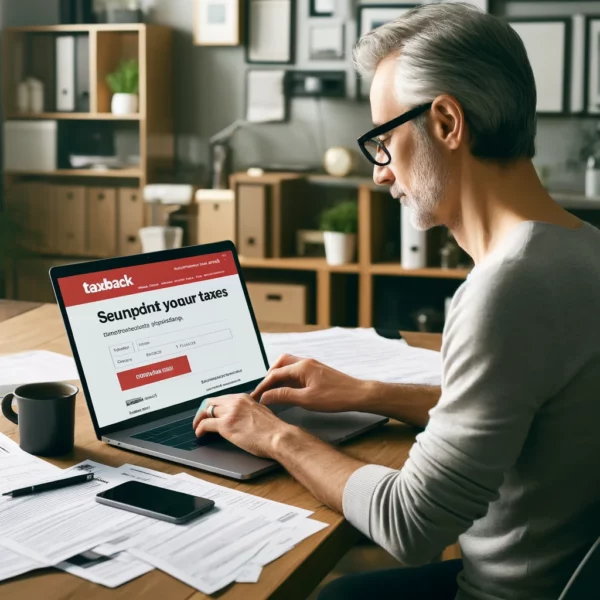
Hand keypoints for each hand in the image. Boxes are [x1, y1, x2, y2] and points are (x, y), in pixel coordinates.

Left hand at [192, 394, 290, 457]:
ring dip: (199, 419)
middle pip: (211, 402)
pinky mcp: (226, 425)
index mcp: (244, 398)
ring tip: (197, 427)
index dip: (214, 406)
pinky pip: (206, 424)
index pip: (222, 398)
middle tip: (200, 419)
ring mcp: (230, 412)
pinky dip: (199, 428)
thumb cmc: (273, 429)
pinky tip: (199, 433)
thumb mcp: (260, 412)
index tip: (211, 412)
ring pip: (206, 411)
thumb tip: (241, 417)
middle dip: (203, 410)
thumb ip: (248, 410)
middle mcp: (235, 402)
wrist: (278, 436)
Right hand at [251, 354, 373, 412]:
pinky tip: (288, 390)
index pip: (275, 374)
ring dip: (278, 376)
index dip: (263, 386)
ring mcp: (312, 366)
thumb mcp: (306, 400)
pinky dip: (288, 378)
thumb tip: (266, 396)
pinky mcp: (316, 371)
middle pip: (279, 364)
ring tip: (272, 391)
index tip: (255, 396)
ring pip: (288, 366)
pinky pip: (296, 371)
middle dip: (269, 376)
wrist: (357, 394)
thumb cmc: (336, 397)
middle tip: (263, 391)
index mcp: (302, 367)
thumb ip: (284, 396)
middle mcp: (305, 362)